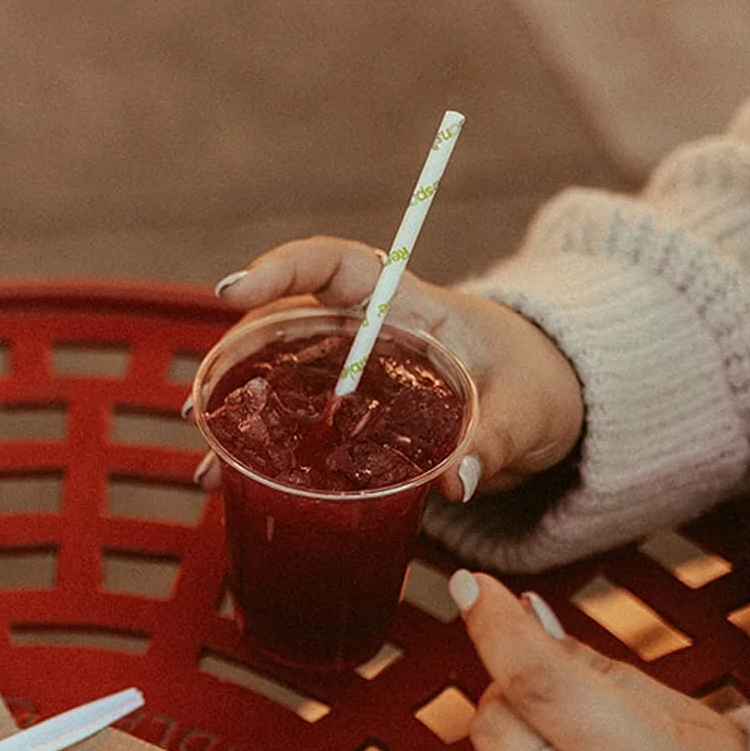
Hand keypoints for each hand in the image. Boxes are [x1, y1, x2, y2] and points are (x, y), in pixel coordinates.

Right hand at [208, 237, 584, 502]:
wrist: (549, 401)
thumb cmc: (539, 386)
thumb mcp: (528, 410)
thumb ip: (495, 440)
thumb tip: (457, 481)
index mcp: (411, 306)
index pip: (338, 264)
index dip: (281, 268)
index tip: (231, 292)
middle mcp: (368, 332)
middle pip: (285, 326)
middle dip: (233, 361)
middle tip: (199, 408)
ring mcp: (353, 374)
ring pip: (277, 378)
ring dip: (235, 415)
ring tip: (206, 462)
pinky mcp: (351, 416)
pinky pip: (295, 424)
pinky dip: (260, 452)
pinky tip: (231, 486)